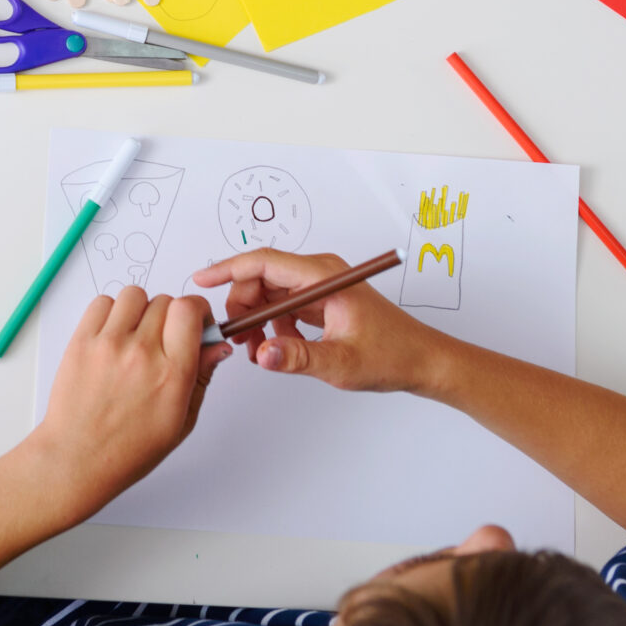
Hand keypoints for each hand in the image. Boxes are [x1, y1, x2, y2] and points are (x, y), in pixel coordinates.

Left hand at [23, 287, 225, 518]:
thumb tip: (217, 345)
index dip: (196, 311)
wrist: (77, 458)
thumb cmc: (129, 448)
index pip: (189, 310)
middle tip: (163, 340)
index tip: (195, 322)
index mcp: (172, 374)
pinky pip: (102, 302)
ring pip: (135, 295)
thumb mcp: (181, 421)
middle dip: (170, 317)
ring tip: (135, 336)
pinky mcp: (81, 341)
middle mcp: (142, 353)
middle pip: (165, 301)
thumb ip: (201, 377)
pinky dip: (111, 313)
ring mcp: (109, 344)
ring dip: (140, 310)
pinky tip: (113, 337)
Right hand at [193, 248, 443, 393]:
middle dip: (243, 305)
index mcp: (324, 276)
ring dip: (258, 318)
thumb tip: (262, 354)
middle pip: (262, 276)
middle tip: (237, 337)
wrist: (423, 361)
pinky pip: (285, 305)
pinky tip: (282, 348)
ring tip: (258, 350)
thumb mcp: (342, 363)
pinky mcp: (322, 301)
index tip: (201, 280)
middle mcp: (320, 274)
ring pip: (271, 293)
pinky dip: (274, 325)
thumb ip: (299, 358)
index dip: (228, 269)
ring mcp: (321, 287)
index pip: (264, 262)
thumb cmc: (392, 355)